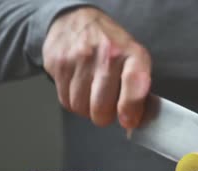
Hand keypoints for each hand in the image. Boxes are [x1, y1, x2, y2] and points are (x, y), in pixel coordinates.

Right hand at [43, 7, 150, 127]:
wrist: (76, 20)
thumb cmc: (110, 46)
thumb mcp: (134, 59)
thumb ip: (138, 90)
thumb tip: (136, 122)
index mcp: (132, 54)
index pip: (134, 83)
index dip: (130, 108)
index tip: (128, 121)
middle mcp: (107, 54)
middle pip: (101, 108)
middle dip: (104, 115)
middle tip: (107, 107)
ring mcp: (81, 58)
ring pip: (81, 107)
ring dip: (87, 109)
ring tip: (91, 93)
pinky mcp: (59, 63)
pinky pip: (65, 101)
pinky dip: (72, 101)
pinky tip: (78, 87)